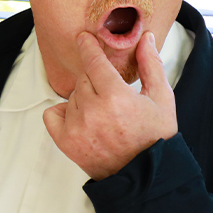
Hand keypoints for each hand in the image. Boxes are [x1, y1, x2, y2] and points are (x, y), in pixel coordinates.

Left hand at [43, 31, 177, 179]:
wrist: (142, 174)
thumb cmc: (153, 138)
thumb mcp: (161, 99)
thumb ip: (151, 65)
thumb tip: (145, 39)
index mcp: (116, 98)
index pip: (93, 62)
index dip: (88, 47)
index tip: (83, 38)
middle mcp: (92, 112)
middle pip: (83, 78)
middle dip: (95, 80)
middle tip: (110, 95)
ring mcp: (75, 127)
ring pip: (71, 96)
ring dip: (83, 98)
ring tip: (103, 114)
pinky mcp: (64, 141)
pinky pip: (51, 114)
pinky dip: (61, 112)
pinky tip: (80, 118)